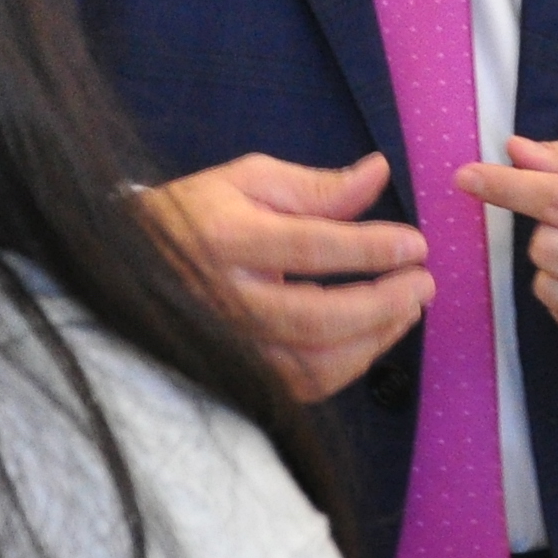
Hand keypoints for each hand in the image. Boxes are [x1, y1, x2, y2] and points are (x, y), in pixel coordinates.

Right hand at [147, 151, 433, 402]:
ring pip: (312, 362)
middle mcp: (226, 299)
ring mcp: (231, 345)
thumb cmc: (200, 214)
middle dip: (381, 305)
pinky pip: (303, 384)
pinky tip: (376, 337)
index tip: (415, 245)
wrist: (134, 265)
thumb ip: (317, 186)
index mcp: (227, 238)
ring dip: (373, 339)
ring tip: (409, 308)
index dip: (368, 249)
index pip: (308, 248)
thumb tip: (378, 173)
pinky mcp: (239, 374)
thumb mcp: (250, 180)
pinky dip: (349, 366)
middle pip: (314, 317)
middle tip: (424, 284)